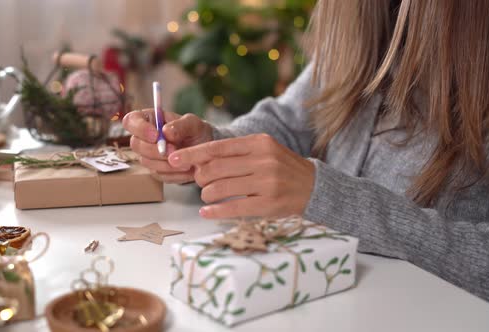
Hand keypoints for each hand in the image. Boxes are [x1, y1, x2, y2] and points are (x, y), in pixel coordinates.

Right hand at [122, 109, 212, 183]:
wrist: (205, 152)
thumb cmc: (196, 133)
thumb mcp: (193, 124)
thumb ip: (180, 125)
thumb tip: (165, 132)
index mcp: (149, 119)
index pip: (131, 120)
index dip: (139, 128)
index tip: (156, 135)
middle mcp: (144, 138)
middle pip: (135, 144)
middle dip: (155, 150)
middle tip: (174, 150)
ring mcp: (148, 155)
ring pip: (146, 161)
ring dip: (166, 163)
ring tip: (186, 161)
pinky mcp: (155, 170)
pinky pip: (158, 175)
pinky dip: (173, 173)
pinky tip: (185, 168)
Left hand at [168, 134, 315, 218]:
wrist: (314, 186)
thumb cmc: (282, 167)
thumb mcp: (263, 150)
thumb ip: (236, 153)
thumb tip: (200, 161)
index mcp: (259, 143)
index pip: (218, 147)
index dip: (193, 154)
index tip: (174, 159)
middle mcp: (263, 161)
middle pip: (215, 168)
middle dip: (200, 177)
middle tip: (199, 182)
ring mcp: (266, 183)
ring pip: (221, 188)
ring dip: (206, 194)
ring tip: (206, 196)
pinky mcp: (268, 204)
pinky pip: (233, 207)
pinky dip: (215, 211)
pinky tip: (206, 212)